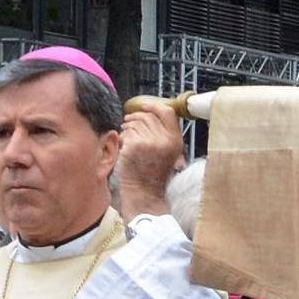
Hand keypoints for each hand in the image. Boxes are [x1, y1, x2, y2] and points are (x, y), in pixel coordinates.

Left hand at [116, 100, 184, 218]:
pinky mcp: (135, 146)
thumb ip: (164, 133)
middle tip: (128, 123)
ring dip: (127, 127)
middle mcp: (165, 140)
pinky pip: (126, 132)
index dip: (154, 106)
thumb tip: (150, 111)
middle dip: (135, 117)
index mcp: (176, 140)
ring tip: (127, 138)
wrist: (144, 193)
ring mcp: (150, 142)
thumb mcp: (167, 152)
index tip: (144, 105)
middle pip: (148, 116)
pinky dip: (122, 137)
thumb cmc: (152, 173)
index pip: (167, 112)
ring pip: (135, 123)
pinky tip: (124, 147)